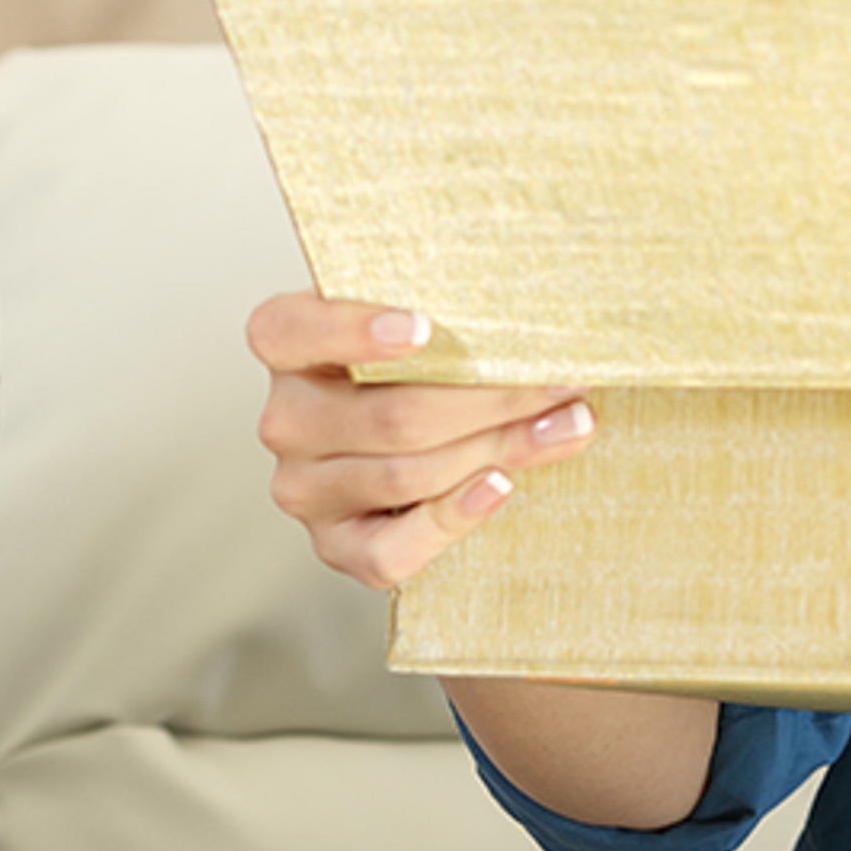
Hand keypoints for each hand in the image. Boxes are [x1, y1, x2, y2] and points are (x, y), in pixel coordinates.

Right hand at [246, 292, 595, 589]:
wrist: (412, 431)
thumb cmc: (417, 364)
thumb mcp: (415, 313)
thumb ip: (442, 302)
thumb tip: (529, 309)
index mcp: (287, 348)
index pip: (290, 332)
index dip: (353, 330)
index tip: (423, 328)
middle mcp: (286, 420)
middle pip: (390, 415)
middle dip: (489, 399)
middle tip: (558, 382)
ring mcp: (305, 488)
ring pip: (406, 476)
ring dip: (499, 449)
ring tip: (565, 426)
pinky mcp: (336, 545)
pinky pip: (392, 549)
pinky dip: (453, 518)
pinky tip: (498, 487)